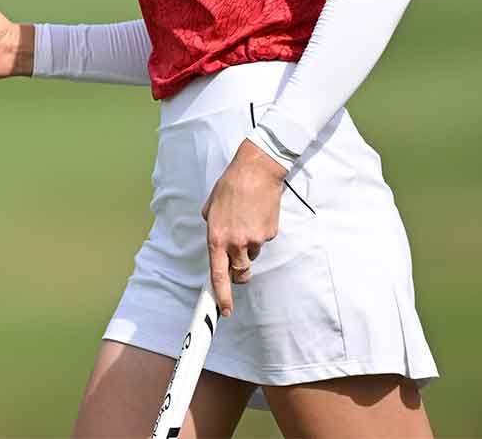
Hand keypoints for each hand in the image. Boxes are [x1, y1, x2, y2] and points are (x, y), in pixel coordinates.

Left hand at [200, 139, 288, 315]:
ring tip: (246, 223)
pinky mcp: (270, 233)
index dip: (222, 295)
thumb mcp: (210, 208)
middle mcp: (235, 243)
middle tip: (239, 265)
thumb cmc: (229, 187)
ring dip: (249, 246)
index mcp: (216, 238)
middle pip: (240, 272)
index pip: (218, 274)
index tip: (224, 309)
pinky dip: (260, 232)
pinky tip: (257, 216)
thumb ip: (212, 227)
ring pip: (252, 255)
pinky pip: (264, 241)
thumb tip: (217, 238)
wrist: (255, 173)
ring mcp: (255, 239)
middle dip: (239, 273)